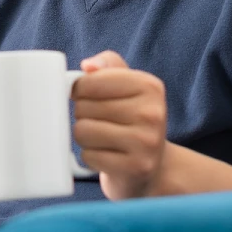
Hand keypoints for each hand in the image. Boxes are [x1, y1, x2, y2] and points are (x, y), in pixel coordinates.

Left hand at [72, 50, 168, 199]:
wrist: (152, 166)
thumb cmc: (131, 119)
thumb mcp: (126, 85)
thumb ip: (108, 65)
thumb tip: (89, 66)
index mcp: (150, 86)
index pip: (90, 81)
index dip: (79, 90)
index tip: (86, 96)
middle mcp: (152, 113)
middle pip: (84, 107)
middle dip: (83, 114)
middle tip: (99, 121)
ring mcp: (146, 142)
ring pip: (83, 131)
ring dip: (84, 136)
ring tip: (101, 138)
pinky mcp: (136, 167)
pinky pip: (89, 156)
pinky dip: (90, 157)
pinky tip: (106, 155)